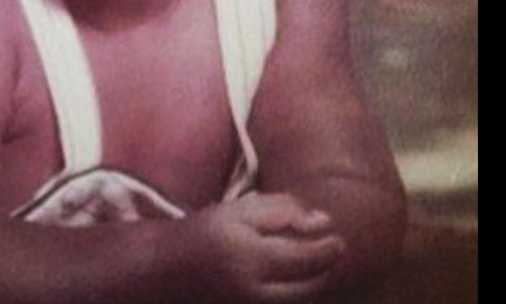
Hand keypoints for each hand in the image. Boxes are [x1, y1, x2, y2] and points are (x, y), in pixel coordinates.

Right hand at [189, 192, 347, 302]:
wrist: (165, 272)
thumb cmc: (203, 235)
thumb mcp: (239, 212)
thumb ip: (284, 210)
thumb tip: (325, 221)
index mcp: (251, 257)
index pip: (307, 259)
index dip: (329, 251)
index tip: (340, 241)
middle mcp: (253, 290)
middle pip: (309, 288)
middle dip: (323, 272)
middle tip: (325, 255)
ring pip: (298, 298)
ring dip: (310, 284)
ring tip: (304, 266)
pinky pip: (283, 301)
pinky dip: (293, 292)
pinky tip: (287, 280)